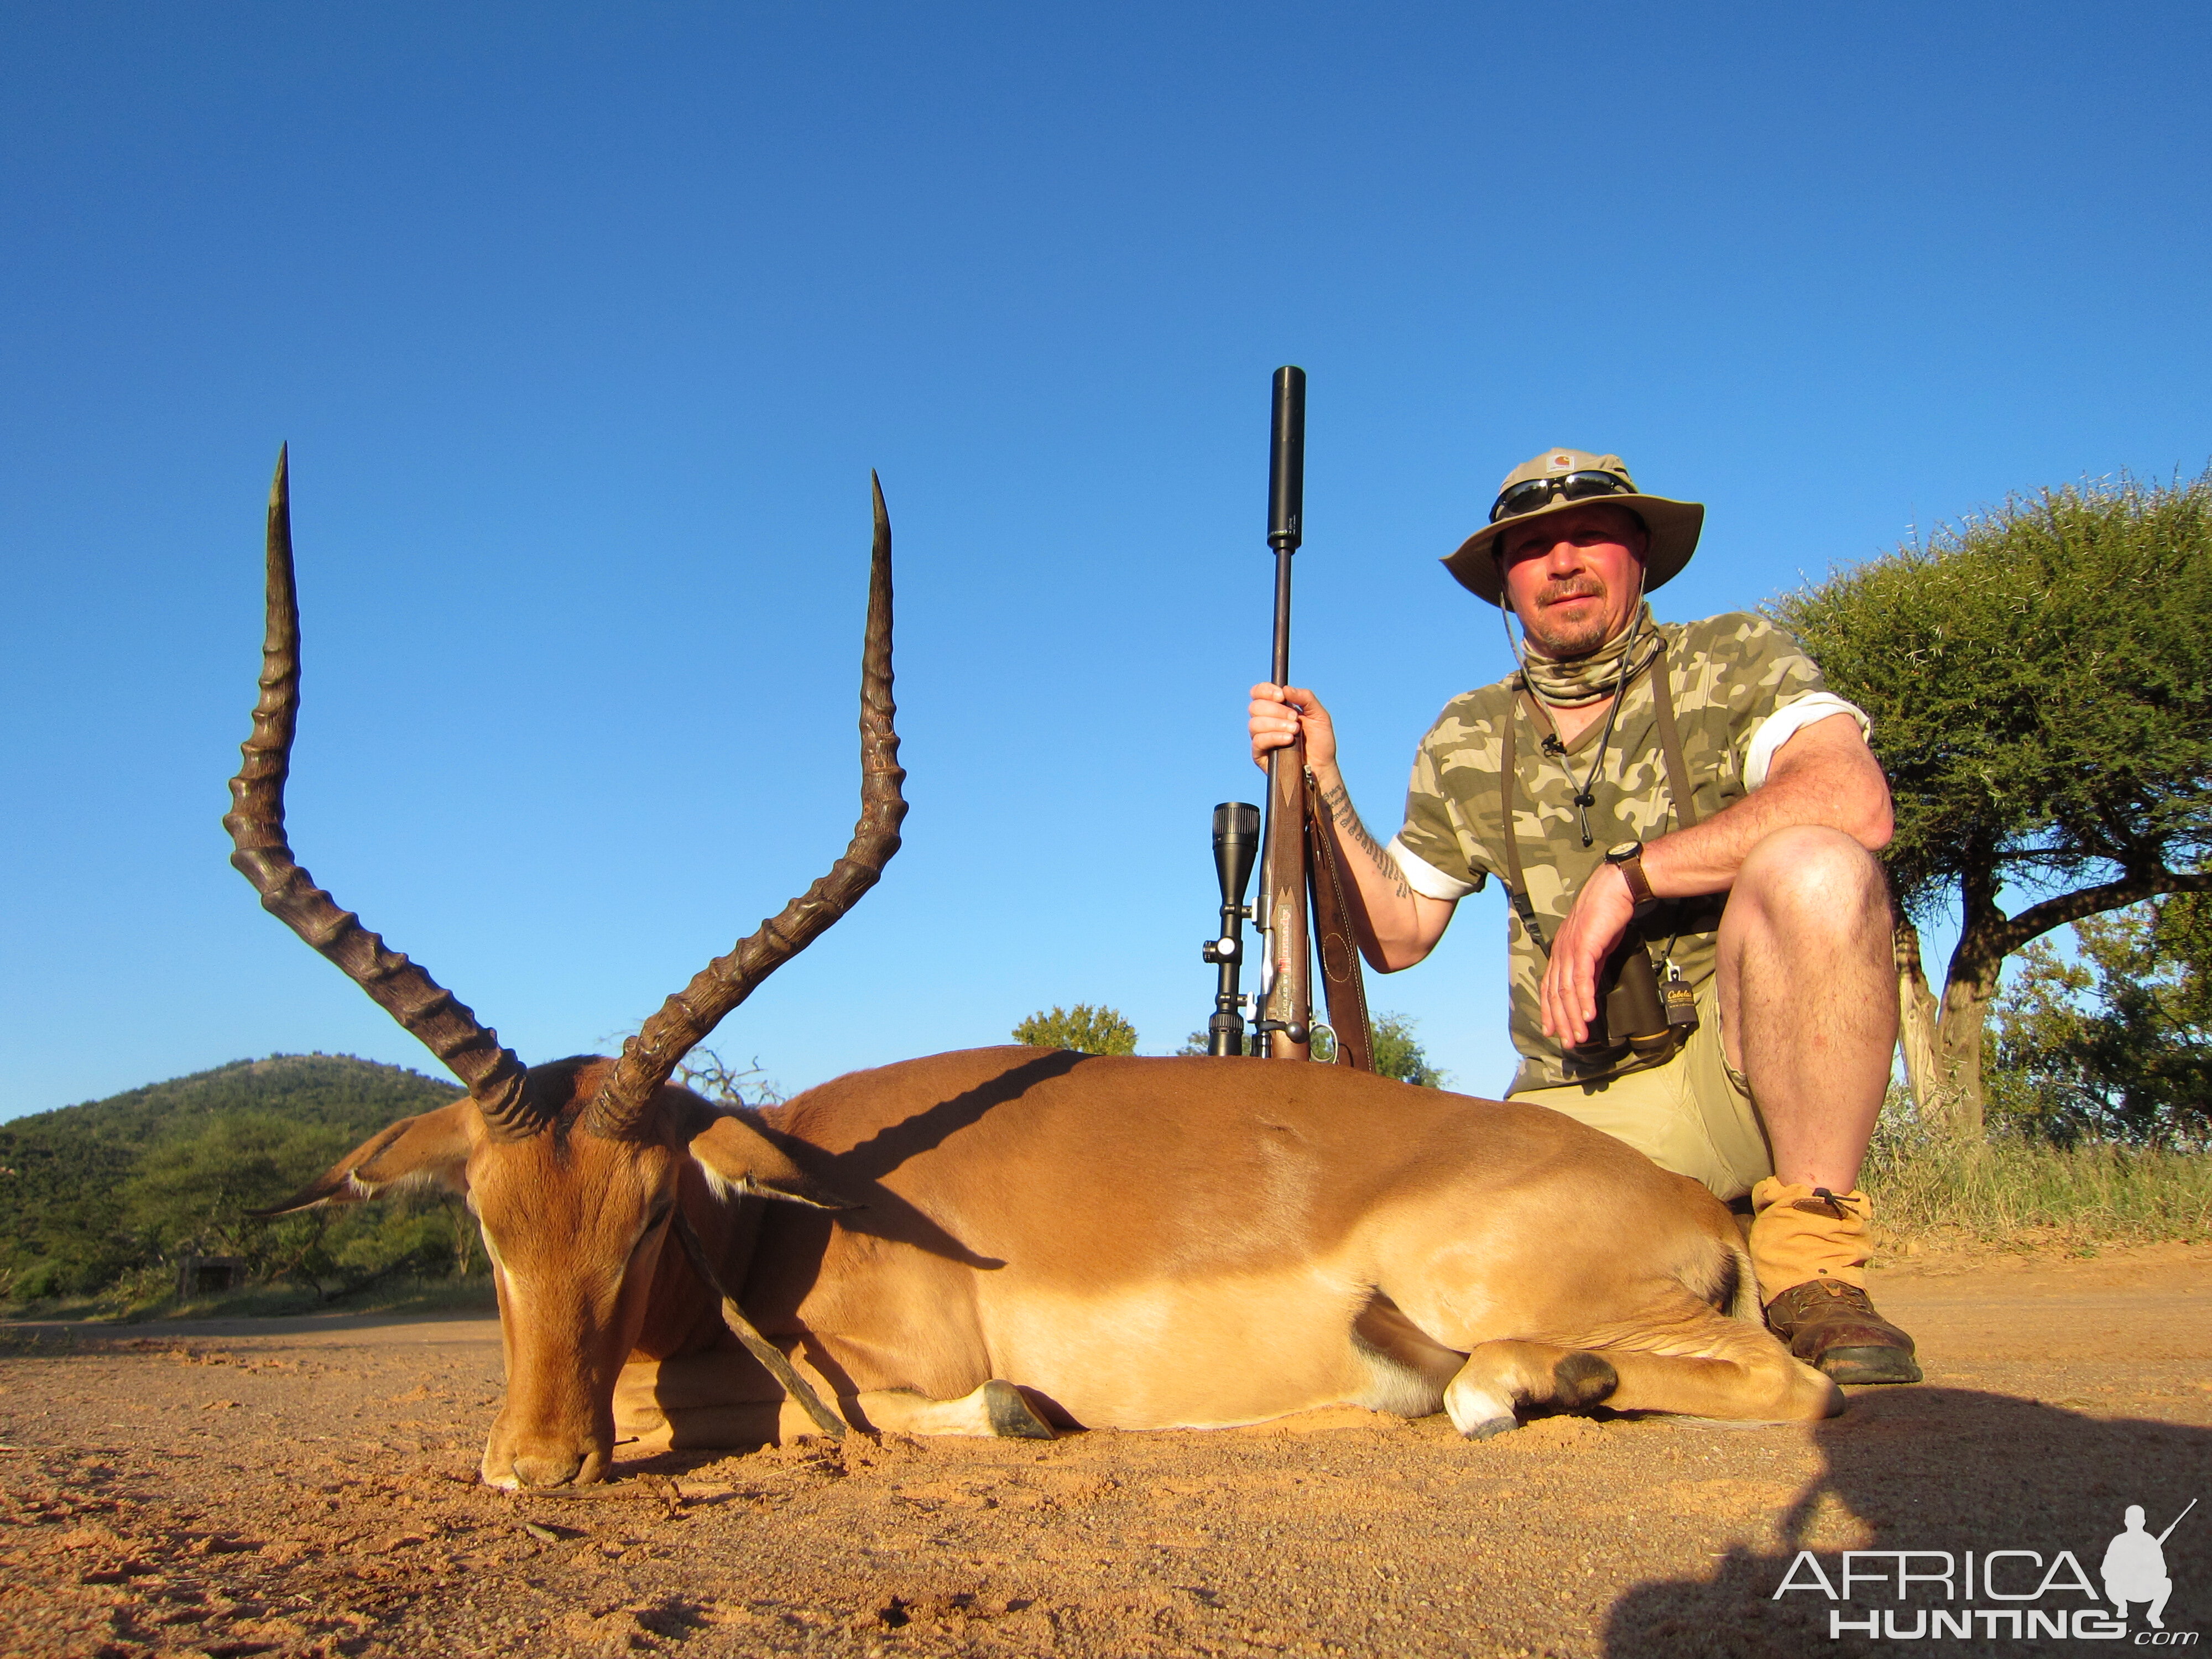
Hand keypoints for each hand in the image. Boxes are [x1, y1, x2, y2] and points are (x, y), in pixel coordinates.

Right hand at [1248, 684, 1337, 772]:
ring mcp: (1262, 737)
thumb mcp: (1319, 715)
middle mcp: (1266, 721)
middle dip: (1277, 710)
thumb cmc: (1320, 741)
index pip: (1259, 693)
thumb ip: (1306, 697)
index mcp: (1277, 708)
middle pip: (1255, 706)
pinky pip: (1258, 741)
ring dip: (1277, 724)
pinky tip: (1288, 740)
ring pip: (1255, 724)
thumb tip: (1285, 689)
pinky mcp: (1260, 754)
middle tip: (1295, 719)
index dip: (1265, 690)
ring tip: (1294, 731)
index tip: (1281, 696)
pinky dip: (1273, 737)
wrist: (1322, 767)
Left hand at [1540, 862, 1636, 1048]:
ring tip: (1580, 1037)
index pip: (1549, 987)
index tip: (1553, 1031)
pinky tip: (1589, 1015)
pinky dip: (1585, 999)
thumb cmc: (1607, 914)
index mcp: (1561, 952)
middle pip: (1555, 994)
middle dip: (1561, 1021)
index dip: (1549, 1011)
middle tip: (1568, 1042)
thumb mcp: (1596, 946)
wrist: (1614, 889)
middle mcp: (1561, 952)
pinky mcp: (1585, 947)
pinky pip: (1583, 979)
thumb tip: (1589, 989)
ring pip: (1568, 991)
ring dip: (1574, 1017)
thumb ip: (1591, 967)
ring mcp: (1571, 949)